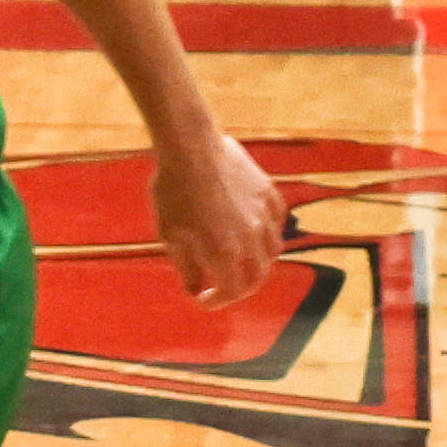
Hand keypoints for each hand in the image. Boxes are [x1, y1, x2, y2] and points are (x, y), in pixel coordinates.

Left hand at [154, 115, 288, 307]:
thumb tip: (197, 290)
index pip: (232, 290)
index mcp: (224, 252)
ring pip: (273, 251)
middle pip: (257, 276)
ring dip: (259, 262)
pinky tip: (254, 229)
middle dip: (240, 287)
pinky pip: (277, 222)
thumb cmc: (173, 190)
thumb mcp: (170, 234)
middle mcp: (251, 239)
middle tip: (224, 285)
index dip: (217, 300)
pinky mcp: (269, 193)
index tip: (203, 298)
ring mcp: (264, 216)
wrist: (190, 146)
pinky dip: (268, 232)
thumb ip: (187, 267)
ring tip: (242, 260)